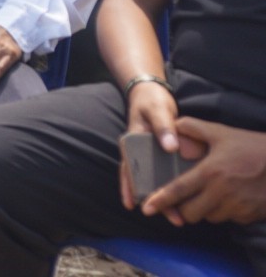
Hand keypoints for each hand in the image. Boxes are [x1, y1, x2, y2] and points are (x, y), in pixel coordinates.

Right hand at [121, 82, 181, 209]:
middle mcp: (137, 152)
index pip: (128, 168)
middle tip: (172, 218)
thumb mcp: (157, 110)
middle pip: (142, 180)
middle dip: (154, 200)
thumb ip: (164, 126)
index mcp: (131, 142)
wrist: (152, 92)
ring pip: (154, 180)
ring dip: (165, 197)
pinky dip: (171, 187)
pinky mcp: (161, 155)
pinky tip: (182, 200)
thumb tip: (171, 147)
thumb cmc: (151, 100)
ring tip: (179, 217)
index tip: (133, 205)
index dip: (129, 187)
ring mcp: (149, 155)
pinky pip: (164, 174)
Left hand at [143, 119, 265, 226]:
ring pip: (210, 217)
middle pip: (191, 212)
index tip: (146, 208)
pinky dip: (225, 212)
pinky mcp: (250, 216)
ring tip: (209, 194)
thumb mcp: (222, 133)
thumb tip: (173, 126)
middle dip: (183, 208)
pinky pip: (230, 219)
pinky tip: (230, 197)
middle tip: (184, 199)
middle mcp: (221, 193)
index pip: (178, 190)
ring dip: (205, 210)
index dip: (161, 200)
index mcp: (210, 173)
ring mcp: (237, 207)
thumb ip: (194, 128)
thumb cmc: (252, 147)